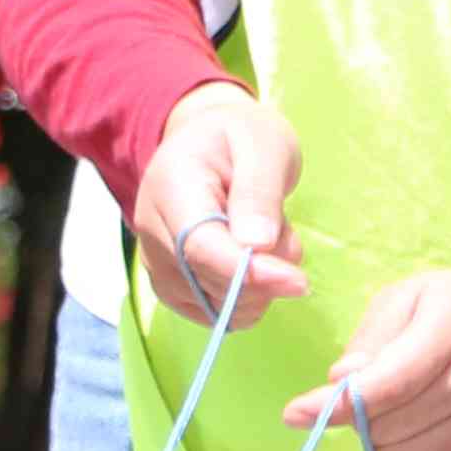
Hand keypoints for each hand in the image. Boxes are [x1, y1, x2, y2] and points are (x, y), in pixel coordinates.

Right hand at [134, 83, 305, 328]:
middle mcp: (152, 229)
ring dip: (259, 287)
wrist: (212, 144)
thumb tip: (256, 245)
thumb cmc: (241, 137)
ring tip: (267, 237)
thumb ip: (260, 192)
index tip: (298, 281)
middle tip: (285, 232)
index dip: (250, 272)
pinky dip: (246, 299)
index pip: (202, 247)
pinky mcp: (171, 285)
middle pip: (208, 282)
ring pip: (215, 305)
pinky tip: (255, 263)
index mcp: (171, 185)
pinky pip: (214, 313)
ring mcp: (156, 261)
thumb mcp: (264, 145)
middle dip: (264, 275)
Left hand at [298, 270, 450, 450]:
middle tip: (365, 401)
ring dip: (379, 447)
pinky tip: (408, 443)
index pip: (389, 383)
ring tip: (389, 420)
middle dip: (359, 420)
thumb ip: (371, 338)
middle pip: (391, 426)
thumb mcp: (409, 298)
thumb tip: (342, 382)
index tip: (294, 414)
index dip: (336, 404)